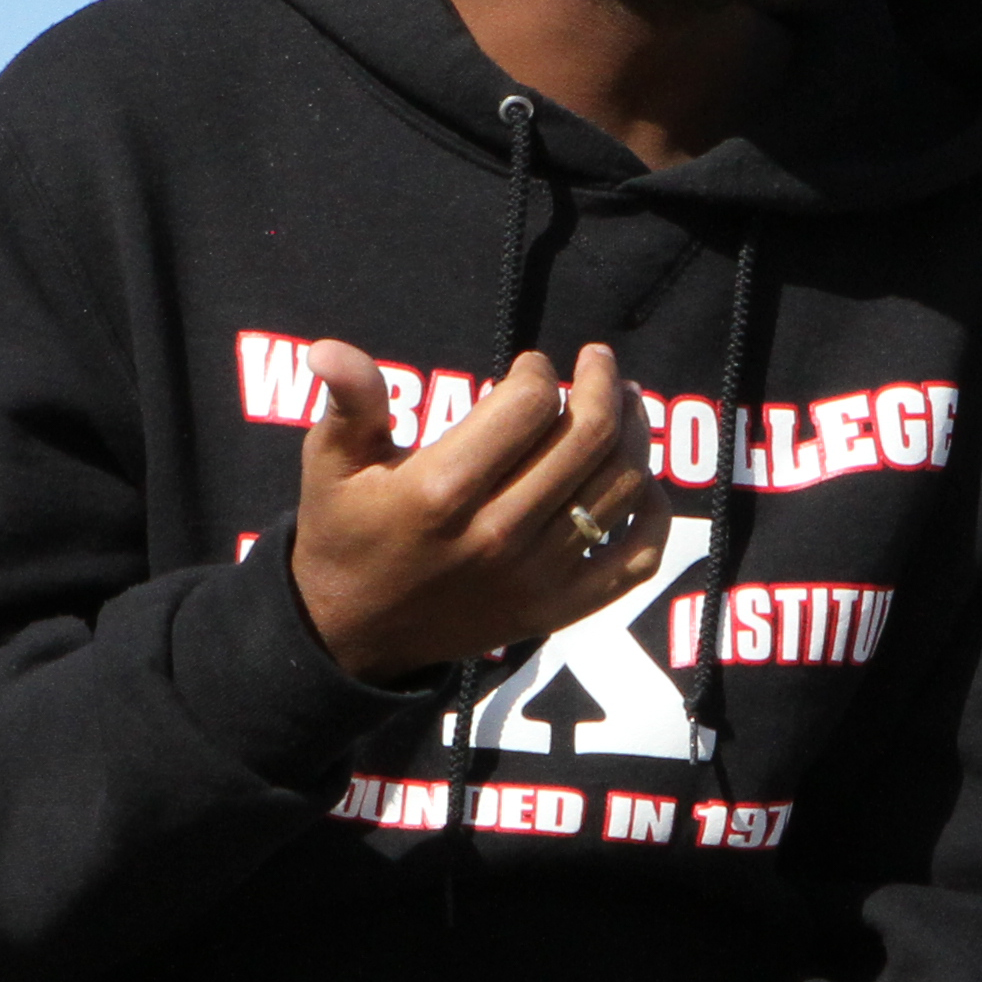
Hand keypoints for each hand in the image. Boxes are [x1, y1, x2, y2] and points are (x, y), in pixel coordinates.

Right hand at [290, 338, 655, 685]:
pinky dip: (653, 514)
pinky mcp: (559, 609)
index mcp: (442, 491)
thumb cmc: (345, 532)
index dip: (538, 372)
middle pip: (587, 438)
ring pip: (620, 487)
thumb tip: (328, 348)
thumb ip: (348, 402)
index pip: (528, 406)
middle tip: (597, 362)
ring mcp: (536, 577)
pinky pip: (636, 557)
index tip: (530, 365)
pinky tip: (641, 481)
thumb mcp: (331, 463)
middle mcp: (497, 534)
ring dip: (633, 433)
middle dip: (601, 385)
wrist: (353, 633)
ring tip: (622, 403)